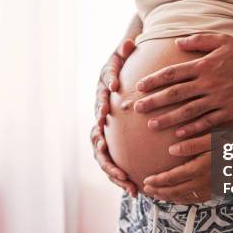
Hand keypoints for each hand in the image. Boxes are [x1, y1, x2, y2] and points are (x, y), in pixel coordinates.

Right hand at [92, 39, 137, 195]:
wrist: (118, 76)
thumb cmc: (122, 66)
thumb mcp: (122, 56)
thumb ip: (124, 52)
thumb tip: (129, 43)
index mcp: (101, 99)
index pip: (99, 105)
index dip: (100, 113)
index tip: (104, 117)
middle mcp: (99, 119)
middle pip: (97, 141)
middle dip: (105, 155)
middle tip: (114, 165)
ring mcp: (104, 134)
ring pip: (104, 158)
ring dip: (115, 173)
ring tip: (129, 186)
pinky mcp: (113, 145)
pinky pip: (115, 164)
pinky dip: (122, 177)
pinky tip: (135, 190)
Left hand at [133, 34, 232, 137]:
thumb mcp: (221, 40)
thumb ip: (198, 40)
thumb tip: (177, 41)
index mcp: (204, 65)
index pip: (172, 73)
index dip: (154, 80)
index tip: (140, 86)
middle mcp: (209, 82)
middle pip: (175, 93)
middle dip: (154, 101)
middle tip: (136, 108)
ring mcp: (219, 98)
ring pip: (188, 111)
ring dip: (168, 118)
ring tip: (151, 124)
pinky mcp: (230, 111)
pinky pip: (208, 122)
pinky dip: (193, 129)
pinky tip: (178, 134)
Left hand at [143, 135, 211, 203]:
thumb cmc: (230, 145)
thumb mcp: (212, 140)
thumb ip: (192, 145)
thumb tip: (171, 149)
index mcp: (200, 168)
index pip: (173, 177)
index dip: (158, 181)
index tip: (146, 180)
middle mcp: (203, 182)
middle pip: (175, 191)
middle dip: (158, 191)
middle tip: (146, 189)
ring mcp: (209, 189)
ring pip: (184, 198)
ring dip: (168, 197)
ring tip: (156, 194)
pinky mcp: (215, 192)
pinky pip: (195, 200)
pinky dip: (182, 199)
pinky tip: (175, 196)